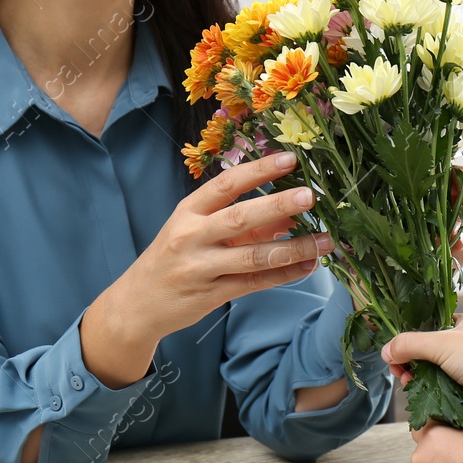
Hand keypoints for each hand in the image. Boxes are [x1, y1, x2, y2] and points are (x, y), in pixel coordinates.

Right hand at [84, 152, 332, 385]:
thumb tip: (287, 209)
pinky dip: (284, 274)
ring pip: (253, 256)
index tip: (290, 159)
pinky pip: (255, 282)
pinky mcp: (212, 295)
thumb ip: (240, 220)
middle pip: (240, 217)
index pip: (226, 184)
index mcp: (189, 211)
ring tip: (326, 241)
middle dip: (277, 205)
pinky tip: (308, 266)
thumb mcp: (196, 229)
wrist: (137, 303)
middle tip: (310, 196)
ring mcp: (202, 267)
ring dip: (293, 248)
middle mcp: (192, 236)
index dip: (258, 170)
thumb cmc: (173, 257)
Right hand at [382, 314, 462, 427]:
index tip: (394, 350)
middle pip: (423, 355)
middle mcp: (460, 348)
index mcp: (459, 327)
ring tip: (408, 384)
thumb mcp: (443, 343)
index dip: (408, 338)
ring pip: (429, 377)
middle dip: (408, 363)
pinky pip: (437, 396)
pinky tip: (419, 398)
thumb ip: (411, 344)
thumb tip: (386, 351)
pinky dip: (427, 398)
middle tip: (399, 370)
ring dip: (416, 381)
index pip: (425, 327)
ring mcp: (462, 372)